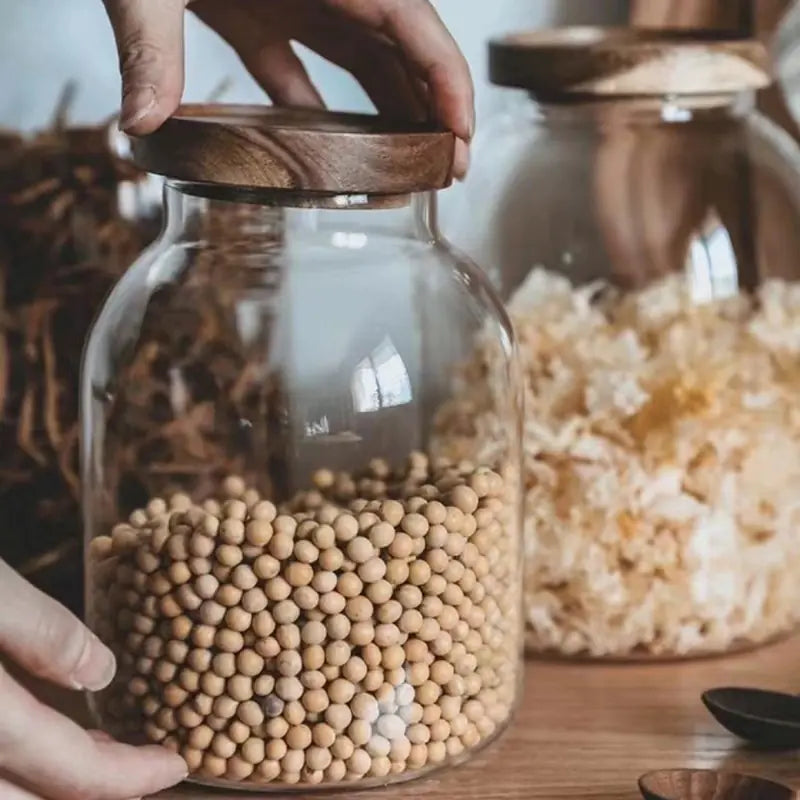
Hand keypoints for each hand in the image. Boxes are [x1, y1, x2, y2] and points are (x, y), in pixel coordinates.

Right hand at [0, 560, 186, 799]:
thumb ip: (43, 632)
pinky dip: (26, 762)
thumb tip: (102, 673)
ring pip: (7, 790)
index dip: (129, 778)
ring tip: (110, 749)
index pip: (71, 773)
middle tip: (148, 765)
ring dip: (57, 779)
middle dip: (97, 790)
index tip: (177, 765)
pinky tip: (50, 730)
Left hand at [102, 0, 474, 176]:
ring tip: (409, 170)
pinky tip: (329, 154)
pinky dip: (319, 112)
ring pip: (361, 60)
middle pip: (399, 47)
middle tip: (448, 172)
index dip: (446, 77)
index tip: (463, 135)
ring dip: (390, 113)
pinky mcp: (256, 13)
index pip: (408, 21)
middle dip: (432, 108)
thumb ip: (152, 44)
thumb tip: (141, 123)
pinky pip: (302, 69)